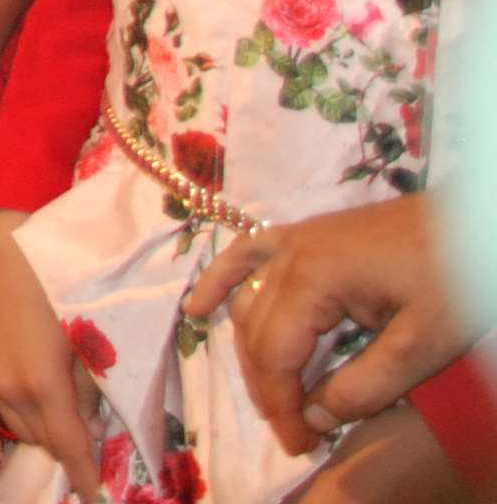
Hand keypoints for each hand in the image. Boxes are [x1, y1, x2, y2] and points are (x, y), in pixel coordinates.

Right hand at [0, 212, 108, 501]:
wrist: (7, 245)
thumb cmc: (60, 283)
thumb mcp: (91, 339)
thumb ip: (92, 388)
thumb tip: (95, 424)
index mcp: (41, 384)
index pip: (68, 446)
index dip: (84, 475)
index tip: (96, 494)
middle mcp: (8, 389)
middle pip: (42, 441)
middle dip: (67, 448)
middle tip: (94, 442)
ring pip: (21, 426)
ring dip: (45, 430)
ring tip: (69, 416)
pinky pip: (5, 403)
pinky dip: (26, 409)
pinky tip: (42, 391)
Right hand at [186, 200, 471, 456]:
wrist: (471, 222)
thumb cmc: (453, 278)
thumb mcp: (423, 344)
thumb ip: (366, 384)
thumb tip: (314, 414)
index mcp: (313, 280)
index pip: (276, 356)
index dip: (283, 406)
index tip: (302, 445)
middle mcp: (288, 256)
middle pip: (257, 333)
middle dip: (270, 389)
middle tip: (296, 434)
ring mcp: (292, 240)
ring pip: (249, 302)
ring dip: (252, 353)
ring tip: (271, 397)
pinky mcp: (304, 233)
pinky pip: (245, 255)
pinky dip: (220, 281)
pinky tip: (198, 307)